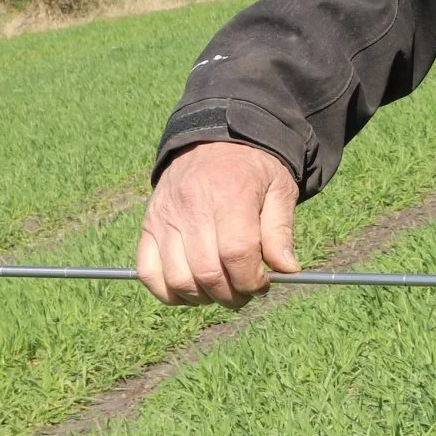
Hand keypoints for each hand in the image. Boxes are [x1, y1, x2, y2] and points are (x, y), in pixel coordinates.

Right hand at [135, 140, 300, 307]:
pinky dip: (168, 292)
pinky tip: (191, 288)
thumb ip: (281, 232)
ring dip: (203, 297)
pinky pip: (148, 272)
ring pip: (178, 278)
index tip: (262, 284)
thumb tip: (287, 272)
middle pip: (208, 272)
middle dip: (231, 295)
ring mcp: (165, 216)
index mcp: (230, 194)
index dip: (252, 281)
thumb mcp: (279, 190)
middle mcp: (192, 205)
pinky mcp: (148, 224)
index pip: (237, 254)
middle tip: (244, 293)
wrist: (215, 138)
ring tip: (220, 290)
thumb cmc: (252, 169)